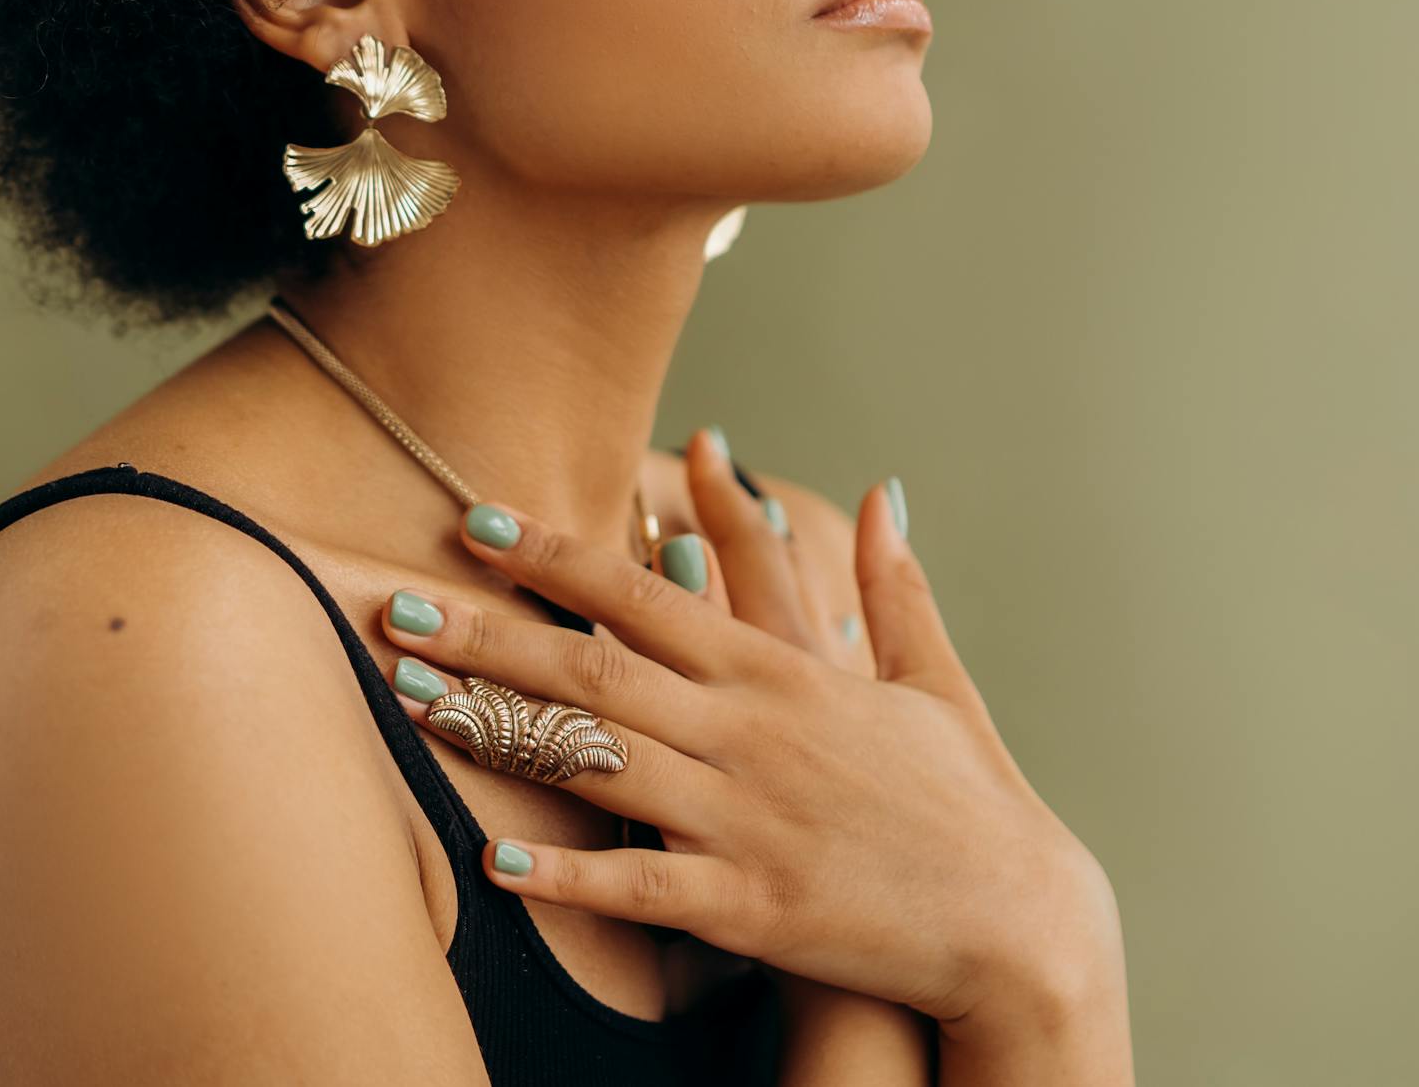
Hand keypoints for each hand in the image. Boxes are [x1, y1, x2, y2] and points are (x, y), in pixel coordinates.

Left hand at [373, 437, 1118, 1025]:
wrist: (1019, 926)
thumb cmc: (972, 805)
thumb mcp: (934, 681)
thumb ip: (895, 586)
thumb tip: (884, 493)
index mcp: (788, 671)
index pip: (650, 591)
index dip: (557, 554)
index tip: (480, 520)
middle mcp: (754, 732)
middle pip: (597, 668)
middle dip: (490, 632)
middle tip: (399, 604)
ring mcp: (747, 818)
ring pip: (599, 761)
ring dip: (499, 730)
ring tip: (416, 702)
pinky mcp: (750, 905)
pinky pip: (640, 885)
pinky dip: (569, 874)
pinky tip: (499, 861)